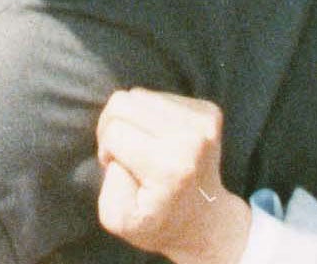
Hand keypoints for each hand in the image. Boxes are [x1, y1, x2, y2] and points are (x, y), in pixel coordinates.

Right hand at [95, 89, 252, 263]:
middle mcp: (192, 138)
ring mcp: (204, 121)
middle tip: (123, 152)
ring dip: (132, 118)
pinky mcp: (209, 111)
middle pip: (122, 103)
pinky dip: (151, 114)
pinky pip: (159, 95)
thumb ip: (110, 187)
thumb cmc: (158, 222)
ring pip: (139, 94)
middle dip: (112, 125)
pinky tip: (161, 138)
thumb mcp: (119, 221)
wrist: (207, 222)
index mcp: (170, 166)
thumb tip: (120, 153)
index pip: (113, 131)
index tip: (117, 169)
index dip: (106, 150)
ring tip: (142, 144)